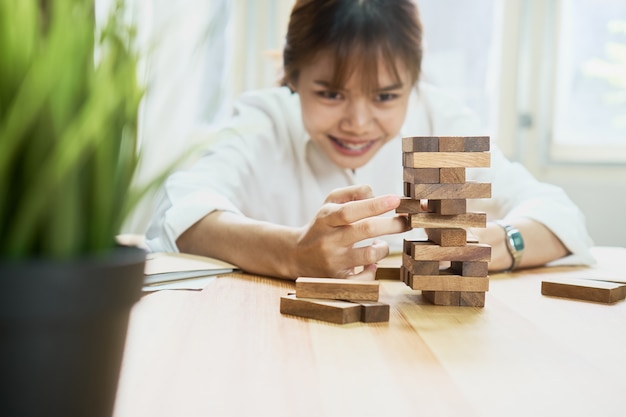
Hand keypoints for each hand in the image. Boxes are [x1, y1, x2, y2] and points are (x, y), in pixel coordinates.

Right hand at [292, 185, 409, 279]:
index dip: (375, 204)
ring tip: (380, 243)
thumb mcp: (330, 203)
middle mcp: (329, 240)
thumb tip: (378, 195)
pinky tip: (371, 264)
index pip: (351, 210)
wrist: (296, 255)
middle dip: (393, 224)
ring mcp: (333, 262)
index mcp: (326, 218)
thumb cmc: (322, 225)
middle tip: (408, 221)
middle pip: (366, 230)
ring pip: (370, 255)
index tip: (396, 199)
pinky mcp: (338, 280)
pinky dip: (373, 271)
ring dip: (383, 248)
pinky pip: (364, 279)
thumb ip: (354, 193)